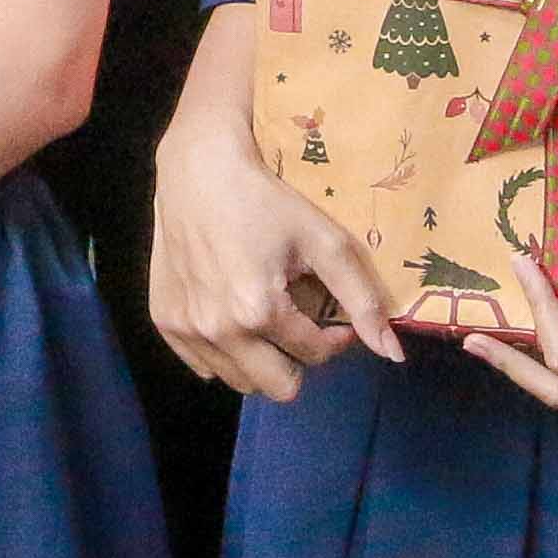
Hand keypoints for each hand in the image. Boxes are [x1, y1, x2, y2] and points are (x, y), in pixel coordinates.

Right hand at [150, 114, 402, 400]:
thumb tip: (394, 355)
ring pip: (239, 381)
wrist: (198, 169)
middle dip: (298, 360)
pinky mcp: (163, 320)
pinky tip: (231, 313)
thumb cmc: (266, 200)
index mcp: (258, 312)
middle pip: (278, 388)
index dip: (334, 338)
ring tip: (266, 317)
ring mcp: (185, 328)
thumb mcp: (323, 241)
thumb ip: (362, 299)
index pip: (315, 356)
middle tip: (300, 324)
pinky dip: (224, 351)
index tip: (333, 315)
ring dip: (260, 359)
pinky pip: (204, 365)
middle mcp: (218, 330)